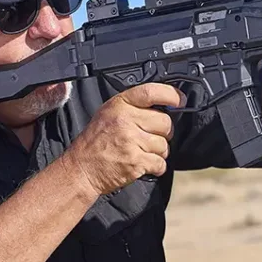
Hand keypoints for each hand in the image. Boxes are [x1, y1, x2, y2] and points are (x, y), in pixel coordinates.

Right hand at [61, 83, 185, 196]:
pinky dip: (156, 166)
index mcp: (120, 105)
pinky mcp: (136, 161)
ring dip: (158, 151)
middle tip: (150, 137)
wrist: (82, 169)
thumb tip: (165, 104)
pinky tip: (143, 164)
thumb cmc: (95, 142)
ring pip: (164, 145)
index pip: (152, 92)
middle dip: (163, 132)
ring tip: (142, 152)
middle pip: (165, 122)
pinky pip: (160, 163)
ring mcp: (131, 141)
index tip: (180, 100)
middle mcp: (125, 120)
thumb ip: (133, 107)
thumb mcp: (108, 113)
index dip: (171, 95)